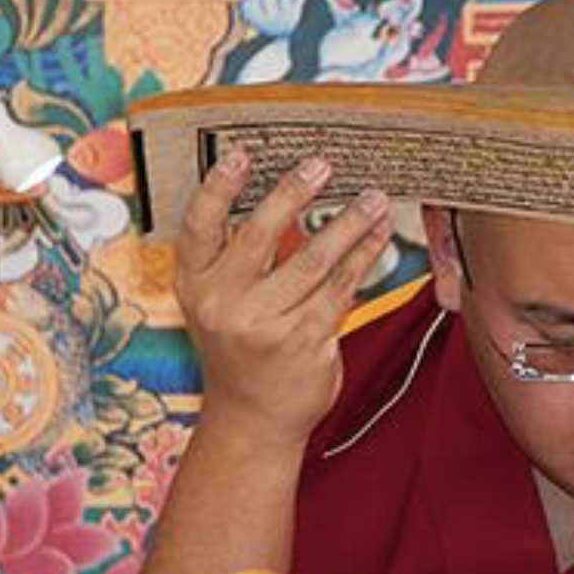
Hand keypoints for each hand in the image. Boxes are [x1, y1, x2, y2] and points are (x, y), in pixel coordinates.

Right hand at [175, 150, 393, 447]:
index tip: (240, 154)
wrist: (252, 419)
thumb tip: (285, 194)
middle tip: (322, 165)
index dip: (218, 188)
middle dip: (293, 193)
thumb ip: (235, 260)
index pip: (198, 227)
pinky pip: (340, 289)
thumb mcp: (217, 304)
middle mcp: (223, 304)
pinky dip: (363, 257)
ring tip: (371, 197)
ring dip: (348, 224)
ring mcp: (263, 325)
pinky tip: (377, 236)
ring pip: (313, 260)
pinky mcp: (303, 342)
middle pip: (260, 235)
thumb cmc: (241, 351)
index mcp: (195, 286)